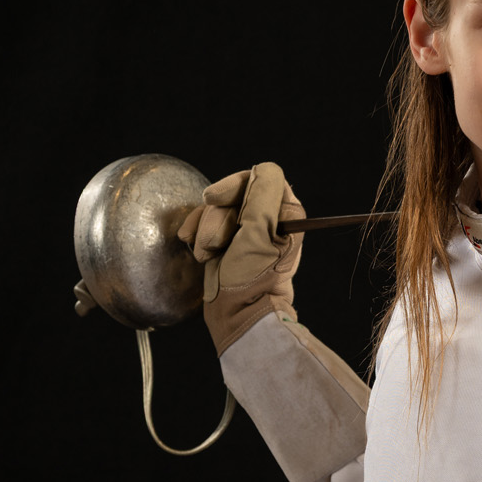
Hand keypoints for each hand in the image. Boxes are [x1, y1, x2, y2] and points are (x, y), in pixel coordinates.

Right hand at [177, 162, 304, 353]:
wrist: (237, 312)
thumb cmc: (252, 277)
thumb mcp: (260, 232)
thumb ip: (263, 195)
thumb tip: (264, 169)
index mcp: (285, 213)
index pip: (257, 179)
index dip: (233, 186)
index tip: (214, 198)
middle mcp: (267, 218)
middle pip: (232, 193)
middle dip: (216, 215)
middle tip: (215, 242)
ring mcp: (245, 231)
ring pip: (215, 209)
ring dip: (205, 230)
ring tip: (209, 254)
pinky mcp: (226, 243)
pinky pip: (205, 224)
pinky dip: (197, 234)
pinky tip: (196, 249)